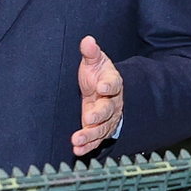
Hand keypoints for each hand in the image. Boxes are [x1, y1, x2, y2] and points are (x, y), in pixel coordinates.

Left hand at [72, 35, 123, 155]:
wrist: (102, 90)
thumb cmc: (98, 75)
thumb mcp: (95, 62)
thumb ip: (91, 53)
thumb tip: (87, 40)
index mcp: (112, 84)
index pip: (114, 84)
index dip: (109, 86)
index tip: (102, 86)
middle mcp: (112, 103)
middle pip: (108, 110)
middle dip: (99, 115)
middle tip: (89, 118)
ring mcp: (106, 119)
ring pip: (101, 129)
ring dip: (89, 135)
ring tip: (77, 140)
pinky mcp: (99, 130)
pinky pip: (95, 140)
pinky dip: (86, 146)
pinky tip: (77, 150)